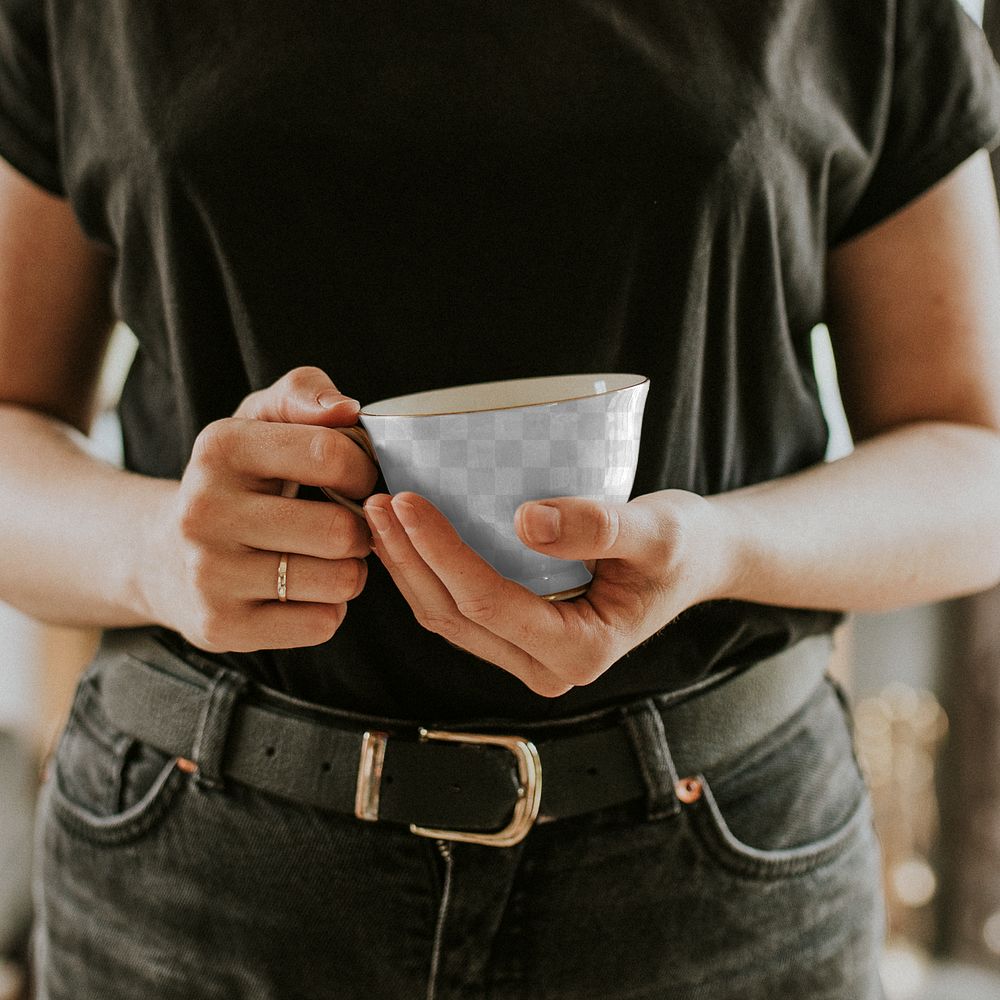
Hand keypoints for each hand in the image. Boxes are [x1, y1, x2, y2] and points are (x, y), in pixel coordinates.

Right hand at [140, 367, 377, 652]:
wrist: (161, 557)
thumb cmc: (236, 480)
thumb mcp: (258, 421)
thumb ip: (304, 394)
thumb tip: (345, 409)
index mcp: (220, 448)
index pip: (332, 455)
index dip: (364, 470)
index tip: (356, 478)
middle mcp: (205, 512)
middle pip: (341, 530)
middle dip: (359, 529)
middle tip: (343, 526)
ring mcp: (209, 576)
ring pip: (339, 581)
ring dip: (349, 571)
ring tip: (324, 558)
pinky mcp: (221, 627)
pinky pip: (322, 624)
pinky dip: (328, 609)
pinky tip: (303, 591)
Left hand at [362, 489, 735, 696]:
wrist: (694, 562)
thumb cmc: (682, 546)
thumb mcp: (657, 532)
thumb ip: (600, 527)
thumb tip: (527, 521)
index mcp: (580, 652)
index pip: (489, 603)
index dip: (441, 553)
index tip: (407, 501)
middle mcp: (547, 667)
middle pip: (454, 616)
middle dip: (408, 560)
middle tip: (377, 502)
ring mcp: (529, 655)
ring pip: (448, 618)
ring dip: (408, 568)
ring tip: (379, 515)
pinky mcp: (519, 635)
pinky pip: (460, 610)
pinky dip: (429, 572)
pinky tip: (408, 536)